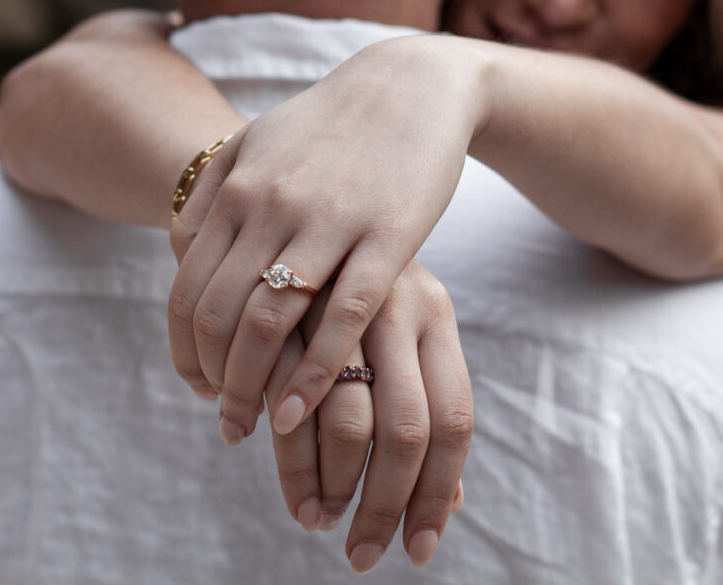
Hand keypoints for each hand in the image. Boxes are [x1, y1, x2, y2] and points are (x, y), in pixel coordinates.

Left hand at [166, 36, 482, 442]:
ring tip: (255, 427)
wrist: (411, 85)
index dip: (183, 352)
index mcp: (236, 191)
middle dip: (213, 382)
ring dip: (253, 387)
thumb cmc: (330, 125)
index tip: (198, 388)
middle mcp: (271, 207)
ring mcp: (329, 221)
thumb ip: (210, 193)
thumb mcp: (256, 142)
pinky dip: (316, 370)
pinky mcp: (387, 236)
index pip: (187, 292)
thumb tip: (175, 249)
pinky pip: (343, 314)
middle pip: (217, 315)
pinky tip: (302, 408)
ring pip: (270, 321)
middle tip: (226, 424)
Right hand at [265, 262, 473, 572]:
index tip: (418, 550)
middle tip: (363, 557)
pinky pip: (284, 393)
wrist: (307, 175)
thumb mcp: (404, 322)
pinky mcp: (286, 300)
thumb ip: (424, 402)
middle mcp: (398, 306)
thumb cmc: (353, 274)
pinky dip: (277, 443)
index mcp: (436, 312)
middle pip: (407, 432)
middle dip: (385, 508)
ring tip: (313, 521)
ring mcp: (342, 301)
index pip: (455, 420)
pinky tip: (266, 468)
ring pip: (346, 421)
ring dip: (327, 486)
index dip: (438, 492)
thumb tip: (451, 500)